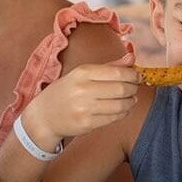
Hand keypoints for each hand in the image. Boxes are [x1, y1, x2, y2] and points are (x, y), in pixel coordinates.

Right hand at [20, 52, 140, 149]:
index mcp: (82, 73)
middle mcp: (83, 90)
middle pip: (122, 89)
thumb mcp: (82, 74)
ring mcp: (85, 108)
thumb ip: (109, 66)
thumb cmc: (66, 92)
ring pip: (121, 105)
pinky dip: (123, 113)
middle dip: (134, 88)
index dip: (133, 75)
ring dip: (131, 102)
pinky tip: (122, 109)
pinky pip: (114, 118)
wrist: (44, 116)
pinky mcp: (87, 124)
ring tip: (131, 99)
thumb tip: (132, 58)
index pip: (117, 72)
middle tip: (135, 88)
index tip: (137, 76)